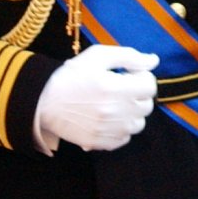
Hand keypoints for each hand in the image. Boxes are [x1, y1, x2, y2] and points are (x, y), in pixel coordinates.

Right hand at [35, 43, 158, 153]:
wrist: (44, 101)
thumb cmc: (71, 75)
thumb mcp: (97, 56)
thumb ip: (128, 56)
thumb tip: (153, 60)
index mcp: (117, 88)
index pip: (150, 85)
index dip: (142, 77)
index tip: (129, 75)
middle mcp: (117, 112)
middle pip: (147, 106)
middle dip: (138, 94)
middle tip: (121, 88)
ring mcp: (109, 130)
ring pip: (138, 124)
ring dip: (131, 113)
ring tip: (114, 105)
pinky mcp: (101, 142)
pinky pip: (124, 138)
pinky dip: (120, 129)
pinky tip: (107, 118)